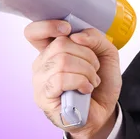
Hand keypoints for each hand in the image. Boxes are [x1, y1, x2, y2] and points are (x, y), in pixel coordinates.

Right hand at [25, 20, 121, 138]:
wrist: (104, 112)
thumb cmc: (100, 83)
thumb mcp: (105, 53)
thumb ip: (95, 38)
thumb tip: (76, 36)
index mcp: (52, 50)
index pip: (34, 32)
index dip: (49, 26)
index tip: (68, 29)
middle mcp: (41, 64)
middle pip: (59, 44)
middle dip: (87, 55)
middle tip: (94, 68)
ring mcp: (40, 81)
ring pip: (62, 61)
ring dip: (87, 70)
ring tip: (92, 81)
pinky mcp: (43, 97)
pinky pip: (60, 79)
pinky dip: (80, 81)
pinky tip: (86, 89)